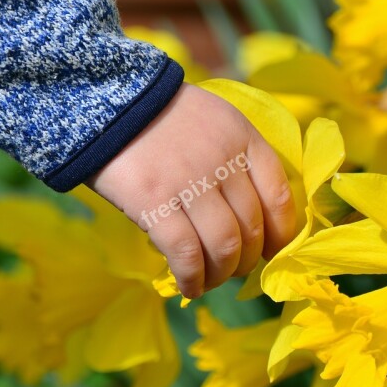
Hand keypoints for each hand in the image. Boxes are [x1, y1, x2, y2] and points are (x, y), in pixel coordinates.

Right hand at [87, 83, 295, 297]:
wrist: (106, 99)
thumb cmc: (161, 117)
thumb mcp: (213, 121)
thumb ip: (237, 160)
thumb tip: (252, 222)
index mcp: (243, 137)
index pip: (279, 196)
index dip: (281, 234)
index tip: (271, 251)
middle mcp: (223, 160)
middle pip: (251, 228)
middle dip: (246, 260)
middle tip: (231, 268)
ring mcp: (190, 181)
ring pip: (223, 246)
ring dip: (220, 274)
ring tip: (209, 281)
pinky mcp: (154, 202)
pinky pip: (186, 253)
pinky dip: (192, 278)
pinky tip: (188, 287)